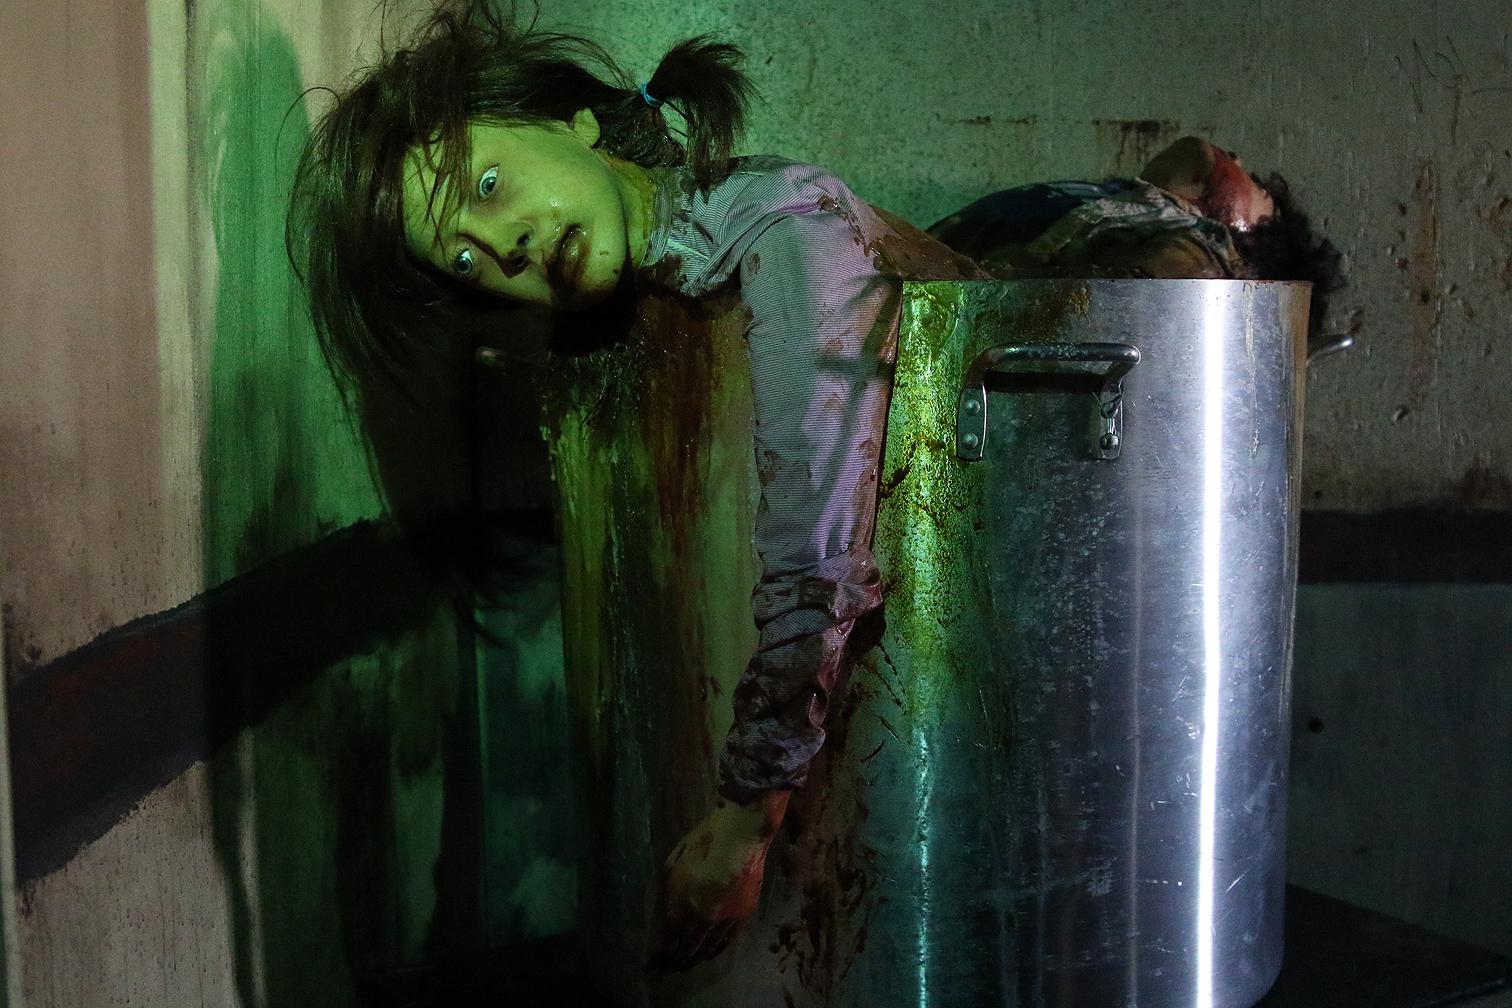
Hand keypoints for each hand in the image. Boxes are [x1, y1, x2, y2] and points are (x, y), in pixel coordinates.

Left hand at [648, 790, 789, 973]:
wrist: (741, 833)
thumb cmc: (701, 842)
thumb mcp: (672, 865)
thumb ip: (666, 896)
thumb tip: (664, 920)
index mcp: (679, 901)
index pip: (665, 941)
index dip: (656, 958)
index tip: (650, 967)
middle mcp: (701, 916)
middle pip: (685, 949)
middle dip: (672, 963)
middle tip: (665, 971)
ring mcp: (724, 917)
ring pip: (706, 949)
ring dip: (692, 960)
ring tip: (683, 967)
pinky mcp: (743, 915)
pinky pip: (726, 942)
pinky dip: (714, 952)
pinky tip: (707, 956)